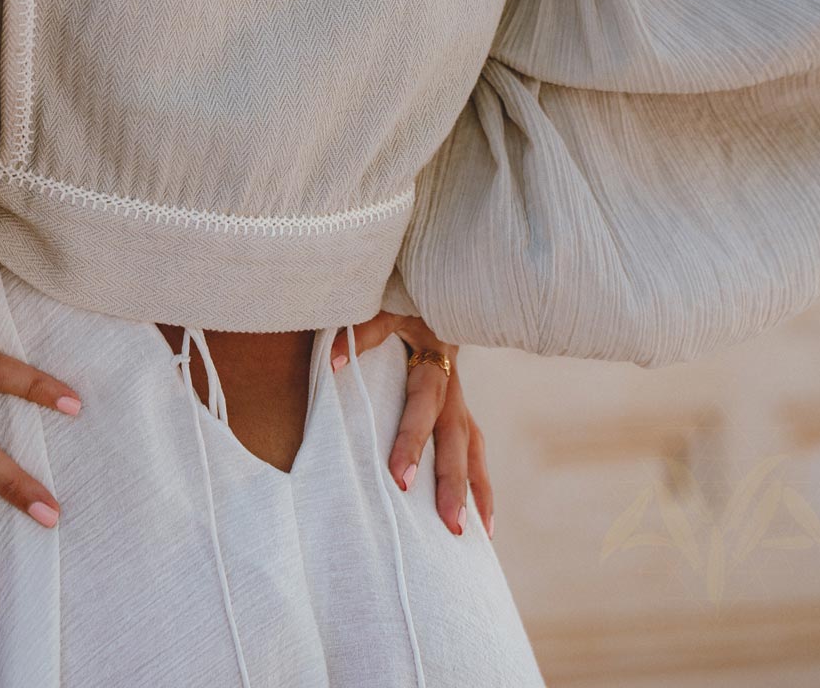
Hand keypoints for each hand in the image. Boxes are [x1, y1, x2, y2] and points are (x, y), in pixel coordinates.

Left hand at [327, 312, 491, 537]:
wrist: (433, 286)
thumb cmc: (401, 297)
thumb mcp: (384, 305)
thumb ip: (361, 332)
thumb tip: (334, 363)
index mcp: (435, 357)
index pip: (423, 404)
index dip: (412, 438)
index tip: (398, 478)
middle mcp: (453, 383)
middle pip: (456, 435)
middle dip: (451, 481)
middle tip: (448, 524)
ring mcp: (461, 396)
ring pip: (473, 445)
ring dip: (474, 488)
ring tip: (474, 533)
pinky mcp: (460, 408)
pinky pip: (475, 448)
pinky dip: (480, 482)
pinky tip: (485, 521)